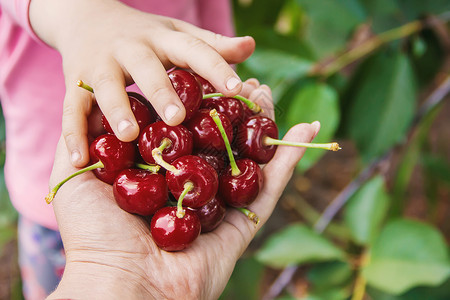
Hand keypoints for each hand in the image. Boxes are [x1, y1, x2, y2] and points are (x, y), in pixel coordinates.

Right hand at [29, 0, 254, 166]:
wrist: (86, 17)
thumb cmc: (145, 35)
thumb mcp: (178, 34)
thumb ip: (211, 45)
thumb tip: (250, 46)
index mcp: (163, 39)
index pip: (194, 49)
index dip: (215, 66)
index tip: (237, 87)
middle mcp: (131, 48)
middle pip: (147, 68)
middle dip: (161, 91)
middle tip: (176, 118)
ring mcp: (100, 64)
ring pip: (106, 86)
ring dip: (117, 110)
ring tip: (129, 135)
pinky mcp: (74, 81)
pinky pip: (72, 108)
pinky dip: (73, 134)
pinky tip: (80, 159)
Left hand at [46, 83, 318, 298]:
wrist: (120, 283)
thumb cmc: (95, 233)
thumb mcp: (76, 176)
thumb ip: (88, 140)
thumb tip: (100, 105)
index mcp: (160, 176)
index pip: (184, 130)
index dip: (196, 102)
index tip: (204, 75)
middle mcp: (192, 188)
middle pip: (219, 140)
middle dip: (233, 109)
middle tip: (243, 80)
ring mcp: (220, 205)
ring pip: (248, 158)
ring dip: (261, 125)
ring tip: (265, 93)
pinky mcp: (243, 223)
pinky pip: (270, 187)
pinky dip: (291, 158)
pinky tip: (305, 127)